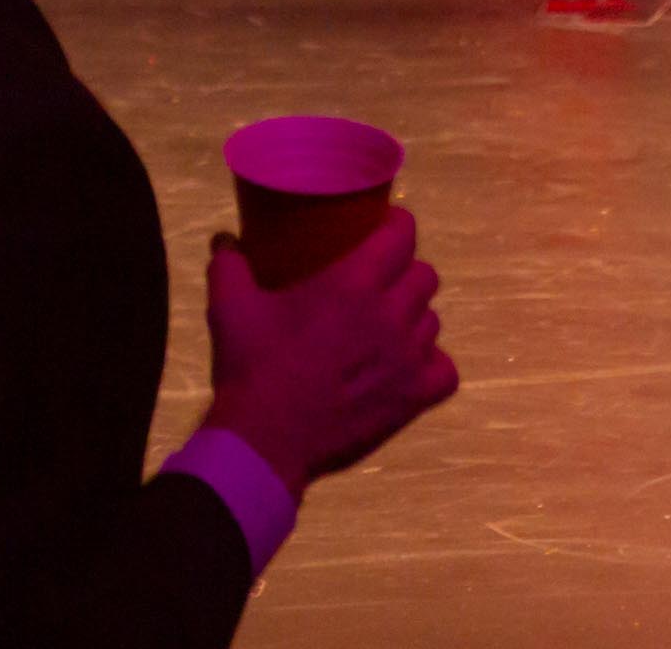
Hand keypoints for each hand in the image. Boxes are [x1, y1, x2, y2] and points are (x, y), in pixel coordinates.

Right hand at [197, 212, 456, 491]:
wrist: (264, 443)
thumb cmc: (252, 369)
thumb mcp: (230, 307)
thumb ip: (229, 265)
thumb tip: (224, 240)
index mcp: (354, 283)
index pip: (403, 234)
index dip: (396, 227)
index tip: (380, 232)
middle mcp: (391, 315)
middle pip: (424, 276)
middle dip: (404, 274)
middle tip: (377, 285)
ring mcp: (407, 359)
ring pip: (432, 321)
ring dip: (413, 320)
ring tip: (385, 330)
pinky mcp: (413, 399)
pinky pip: (445, 370)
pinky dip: (431, 365)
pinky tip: (407, 367)